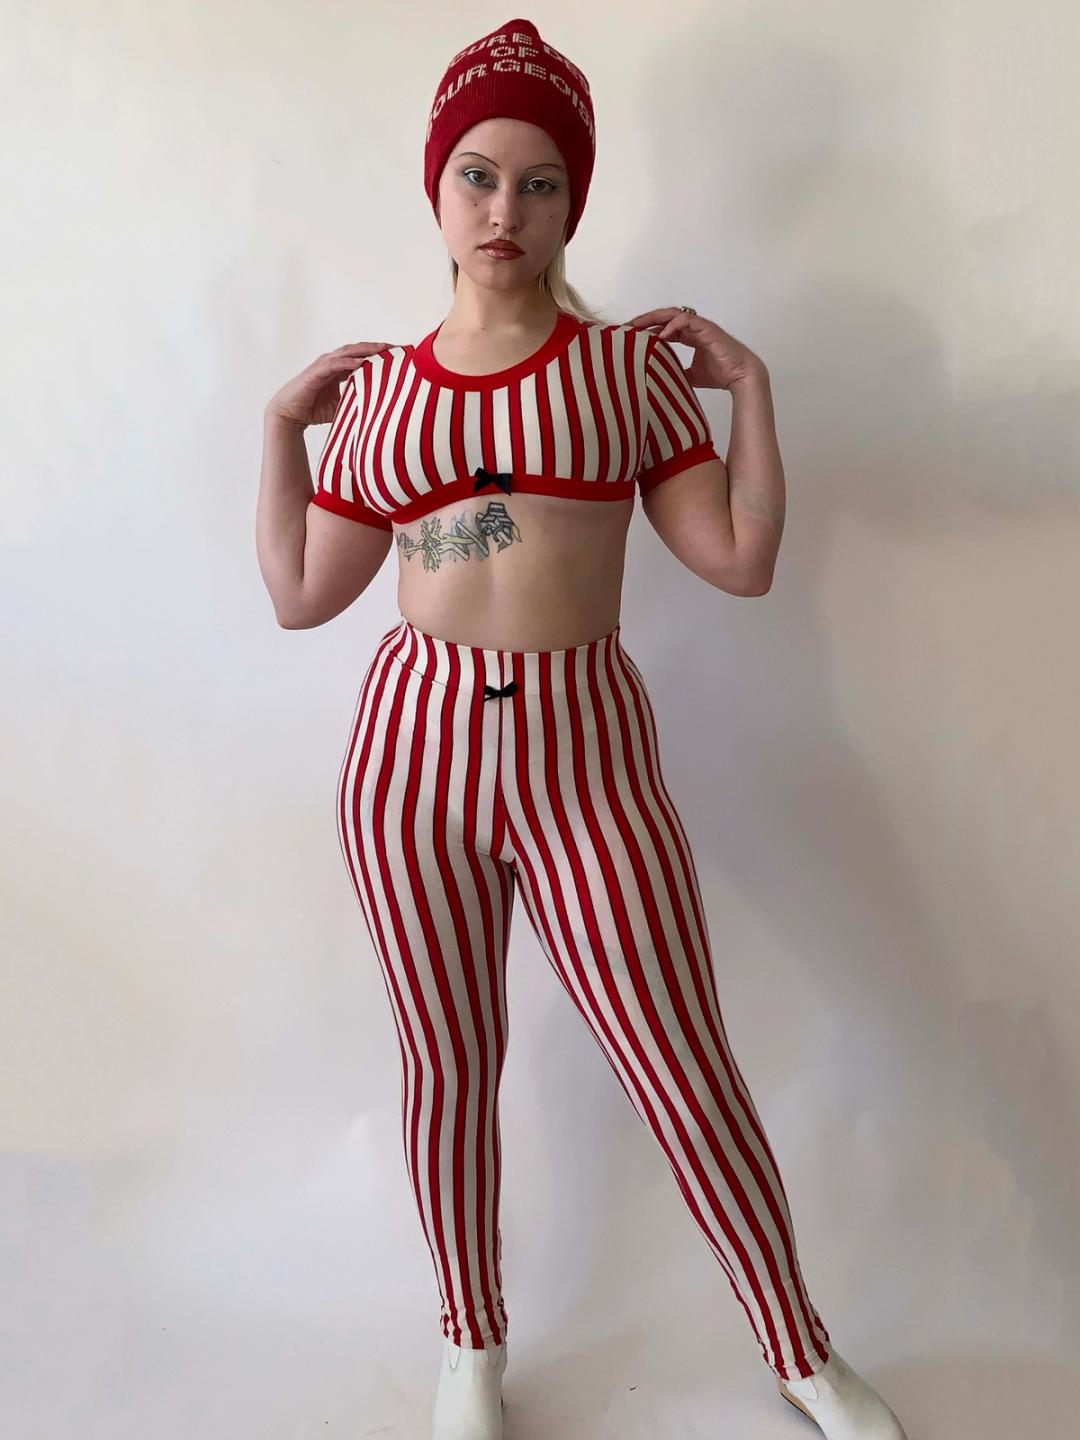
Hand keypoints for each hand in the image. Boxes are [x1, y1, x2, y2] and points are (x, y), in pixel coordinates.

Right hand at [265, 341, 399, 427]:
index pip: (364, 358)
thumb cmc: (314, 410)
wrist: (290, 415)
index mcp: (341, 369)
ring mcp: (324, 365)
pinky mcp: (315, 372)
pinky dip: (348, 362)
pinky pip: (334, 364)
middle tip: (399, 347)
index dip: (382, 356)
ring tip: (384, 349)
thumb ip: (357, 402)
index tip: (401, 356)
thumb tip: (379, 410)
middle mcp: (333, 363)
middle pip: (360, 350)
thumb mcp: (342, 406)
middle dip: (379, 348)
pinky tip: (362, 363)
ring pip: (348, 352)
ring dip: (366, 349)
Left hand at [626, 307, 765, 390]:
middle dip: (645, 320)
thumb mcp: (691, 376)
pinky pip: (686, 320)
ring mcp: (700, 326)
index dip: (647, 329)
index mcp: (689, 336)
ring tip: (637, 326)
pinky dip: (672, 326)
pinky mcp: (707, 328)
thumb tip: (659, 380)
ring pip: (672, 314)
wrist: (740, 376)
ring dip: (654, 318)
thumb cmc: (721, 374)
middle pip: (664, 317)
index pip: (664, 327)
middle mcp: (693, 328)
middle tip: (627, 327)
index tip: (630, 336)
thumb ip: (676, 372)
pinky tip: (660, 335)